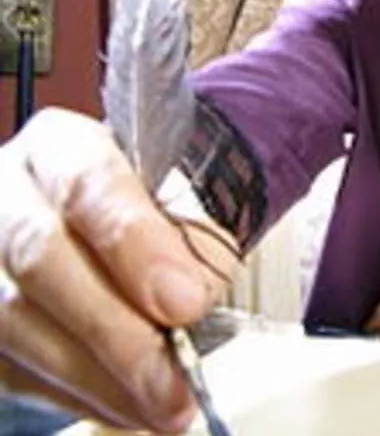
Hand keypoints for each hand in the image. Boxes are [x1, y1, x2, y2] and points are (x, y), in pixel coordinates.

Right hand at [0, 108, 238, 431]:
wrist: (120, 225)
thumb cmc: (155, 209)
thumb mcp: (182, 201)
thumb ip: (188, 241)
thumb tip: (183, 309)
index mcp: (63, 146)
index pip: (89, 183)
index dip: (135, 244)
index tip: (184, 301)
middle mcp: (7, 192)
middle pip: (38, 257)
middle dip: (113, 329)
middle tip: (174, 378)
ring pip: (12, 321)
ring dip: (96, 377)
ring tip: (164, 406)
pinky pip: (8, 365)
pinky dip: (75, 394)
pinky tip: (128, 407)